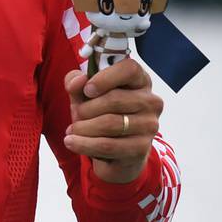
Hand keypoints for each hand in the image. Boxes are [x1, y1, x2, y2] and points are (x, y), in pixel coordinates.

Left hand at [63, 59, 162, 182]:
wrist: (113, 152)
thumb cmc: (99, 116)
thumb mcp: (84, 96)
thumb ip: (77, 84)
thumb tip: (77, 80)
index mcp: (139, 81)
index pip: (129, 69)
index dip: (105, 77)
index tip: (87, 89)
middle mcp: (150, 101)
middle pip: (114, 99)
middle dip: (86, 108)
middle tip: (76, 115)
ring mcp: (149, 125)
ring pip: (109, 123)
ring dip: (82, 127)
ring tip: (72, 130)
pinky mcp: (142, 147)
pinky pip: (107, 145)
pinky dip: (83, 144)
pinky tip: (71, 142)